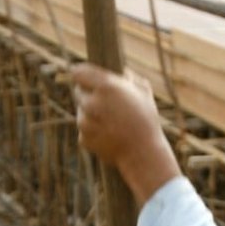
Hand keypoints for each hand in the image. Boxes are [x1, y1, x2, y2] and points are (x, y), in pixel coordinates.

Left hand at [70, 64, 179, 202]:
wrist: (142, 153)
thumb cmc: (146, 120)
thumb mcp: (143, 91)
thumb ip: (129, 77)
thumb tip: (121, 73)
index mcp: (105, 86)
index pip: (78, 72)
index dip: (82, 74)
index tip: (84, 76)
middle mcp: (91, 103)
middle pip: (78, 92)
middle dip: (89, 94)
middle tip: (105, 102)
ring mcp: (84, 122)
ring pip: (81, 112)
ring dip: (91, 114)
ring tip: (111, 122)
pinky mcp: (83, 138)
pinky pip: (84, 130)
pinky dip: (93, 132)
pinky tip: (109, 135)